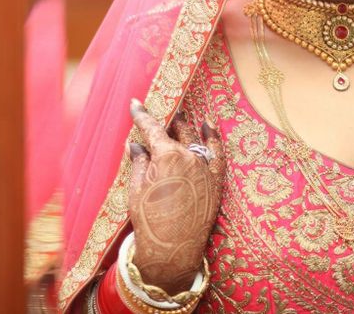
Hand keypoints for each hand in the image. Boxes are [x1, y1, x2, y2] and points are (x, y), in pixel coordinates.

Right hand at [126, 99, 225, 293]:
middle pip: (176, 131)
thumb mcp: (136, 190)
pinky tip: (209, 126)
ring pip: (195, 139)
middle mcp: (189, 157)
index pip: (153, 129)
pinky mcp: (216, 180)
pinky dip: (213, 137)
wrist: (172, 249)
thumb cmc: (150, 221)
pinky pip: (217, 152)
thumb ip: (139, 162)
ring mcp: (205, 167)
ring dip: (186, 128)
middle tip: (161, 112)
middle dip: (167, 121)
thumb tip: (136, 143)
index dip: (143, 115)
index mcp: (167, 156)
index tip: (136, 103)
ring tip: (180, 117)